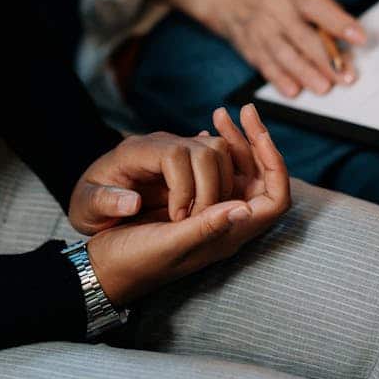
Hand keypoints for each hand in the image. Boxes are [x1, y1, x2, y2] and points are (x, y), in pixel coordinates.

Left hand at [70, 130, 236, 233]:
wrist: (97, 198)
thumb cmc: (90, 204)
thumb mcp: (86, 208)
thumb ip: (104, 202)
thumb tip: (132, 202)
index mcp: (136, 151)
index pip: (175, 154)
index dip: (184, 187)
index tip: (176, 218)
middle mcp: (162, 143)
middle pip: (206, 150)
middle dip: (209, 189)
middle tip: (195, 222)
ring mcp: (180, 148)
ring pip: (219, 152)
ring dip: (221, 187)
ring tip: (203, 217)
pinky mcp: (191, 159)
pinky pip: (222, 160)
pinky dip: (225, 183)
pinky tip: (210, 209)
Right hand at [84, 104, 289, 305]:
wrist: (103, 266)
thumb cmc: (133, 260)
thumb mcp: (168, 244)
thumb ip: (205, 228)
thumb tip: (244, 208)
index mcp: (227, 236)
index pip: (275, 199)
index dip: (274, 165)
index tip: (259, 133)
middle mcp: (226, 223)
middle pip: (261, 179)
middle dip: (255, 144)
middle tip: (244, 111)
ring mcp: (211, 212)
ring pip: (238, 171)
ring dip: (235, 142)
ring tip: (220, 114)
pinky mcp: (193, 202)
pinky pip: (216, 172)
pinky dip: (214, 149)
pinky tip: (205, 130)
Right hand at [151, 0, 366, 97]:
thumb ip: (325, 8)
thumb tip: (346, 40)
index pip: (317, 6)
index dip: (339, 23)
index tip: (360, 38)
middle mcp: (273, 8)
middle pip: (302, 36)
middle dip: (326, 60)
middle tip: (346, 77)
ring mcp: (259, 29)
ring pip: (284, 55)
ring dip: (305, 74)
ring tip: (324, 87)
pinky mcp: (250, 47)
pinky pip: (267, 66)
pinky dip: (280, 80)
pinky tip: (294, 90)